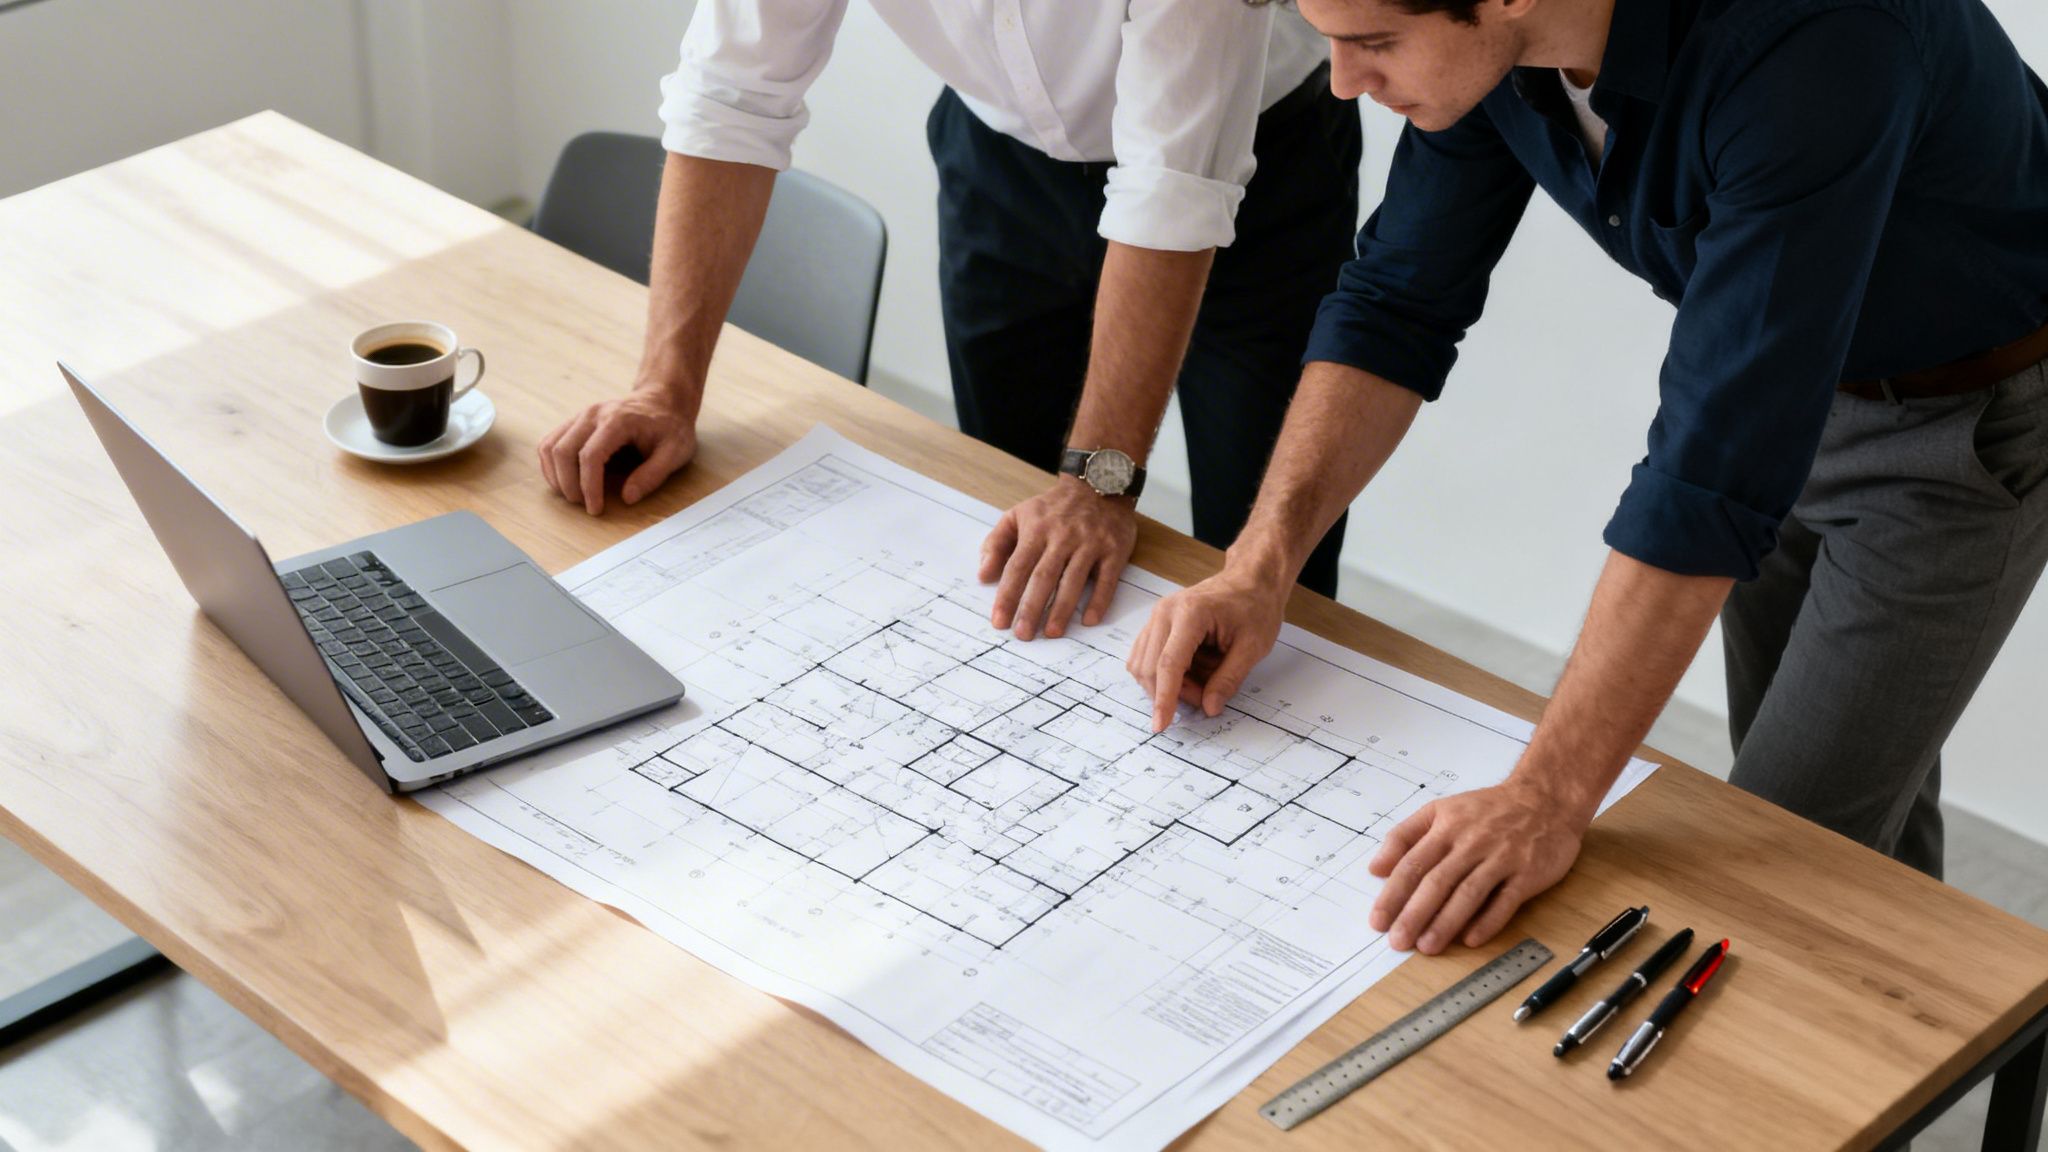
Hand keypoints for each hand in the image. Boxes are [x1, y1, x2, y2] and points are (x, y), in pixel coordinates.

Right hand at [538, 385, 696, 514]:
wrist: (662, 401)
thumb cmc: (670, 427)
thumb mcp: (675, 452)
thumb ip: (653, 475)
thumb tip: (627, 498)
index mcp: (618, 420)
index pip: (590, 455)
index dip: (589, 486)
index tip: (595, 509)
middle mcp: (593, 414)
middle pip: (563, 451)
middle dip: (569, 484)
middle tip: (584, 505)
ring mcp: (580, 416)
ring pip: (550, 446)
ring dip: (555, 476)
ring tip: (573, 496)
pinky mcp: (575, 422)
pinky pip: (550, 443)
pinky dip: (551, 465)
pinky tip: (565, 481)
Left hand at [979, 477, 1136, 639]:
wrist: (1099, 482)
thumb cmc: (1054, 507)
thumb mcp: (1018, 514)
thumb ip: (997, 543)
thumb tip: (983, 575)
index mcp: (1037, 530)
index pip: (1017, 567)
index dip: (1007, 595)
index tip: (999, 621)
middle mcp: (1063, 538)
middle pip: (1044, 577)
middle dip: (1031, 608)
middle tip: (1022, 634)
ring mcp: (1090, 543)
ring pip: (1074, 580)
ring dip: (1062, 609)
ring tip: (1051, 632)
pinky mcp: (1115, 549)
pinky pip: (1107, 579)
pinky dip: (1100, 600)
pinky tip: (1089, 619)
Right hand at [1126, 563, 1286, 731]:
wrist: (1250, 580)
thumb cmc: (1254, 607)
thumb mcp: (1252, 647)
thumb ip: (1229, 679)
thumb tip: (1209, 708)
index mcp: (1190, 614)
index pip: (1168, 664)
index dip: (1164, 698)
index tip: (1161, 725)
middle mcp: (1165, 612)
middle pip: (1150, 667)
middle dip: (1173, 693)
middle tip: (1207, 697)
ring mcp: (1157, 616)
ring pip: (1143, 665)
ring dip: (1168, 685)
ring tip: (1202, 681)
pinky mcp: (1156, 623)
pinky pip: (1147, 657)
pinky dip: (1164, 674)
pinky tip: (1190, 672)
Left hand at [1366, 778, 1587, 953]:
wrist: (1545, 799)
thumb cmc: (1488, 809)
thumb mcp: (1441, 810)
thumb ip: (1405, 836)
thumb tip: (1375, 868)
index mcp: (1446, 826)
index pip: (1413, 863)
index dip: (1393, 894)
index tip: (1378, 920)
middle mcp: (1471, 842)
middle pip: (1437, 881)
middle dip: (1414, 914)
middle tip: (1398, 940)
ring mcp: (1501, 857)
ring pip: (1469, 893)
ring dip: (1446, 922)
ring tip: (1427, 946)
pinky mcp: (1528, 872)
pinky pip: (1506, 900)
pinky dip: (1488, 921)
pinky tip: (1471, 939)